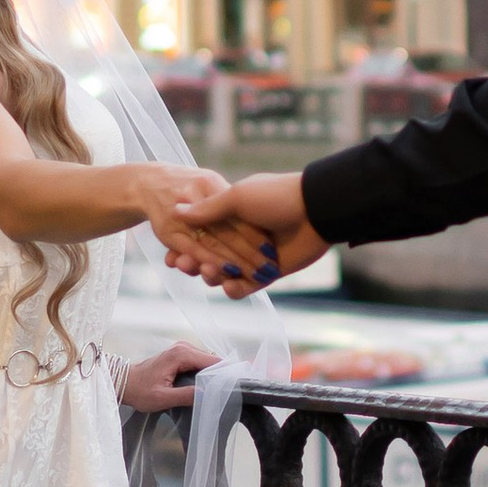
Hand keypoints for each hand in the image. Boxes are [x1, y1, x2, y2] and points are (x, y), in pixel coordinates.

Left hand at [118, 338, 219, 412]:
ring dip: (213, 374)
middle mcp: (183, 347)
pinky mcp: (180, 354)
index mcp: (181, 354)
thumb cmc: (139, 390)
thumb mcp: (163, 398)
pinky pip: (200, 362)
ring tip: (217, 390)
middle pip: (213, 360)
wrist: (124, 382)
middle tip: (226, 392)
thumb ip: (186, 395)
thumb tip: (208, 393)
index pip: (213, 361)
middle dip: (220, 374)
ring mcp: (182, 349)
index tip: (234, 385)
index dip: (225, 373)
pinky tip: (207, 385)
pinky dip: (206, 372)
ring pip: (208, 361)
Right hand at [160, 170, 326, 297]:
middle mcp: (241, 238)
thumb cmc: (276, 196)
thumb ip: (208, 210)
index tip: (170, 254)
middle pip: (210, 257)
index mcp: (232, 216)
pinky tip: (227, 286)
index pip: (202, 235)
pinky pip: (246, 287)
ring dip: (213, 276)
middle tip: (184, 265)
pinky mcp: (269, 274)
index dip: (185, 246)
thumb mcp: (238, 197)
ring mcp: (254, 257)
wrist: (316, 210)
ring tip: (207, 274)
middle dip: (194, 263)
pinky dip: (235, 289)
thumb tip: (176, 211)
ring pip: (225, 273)